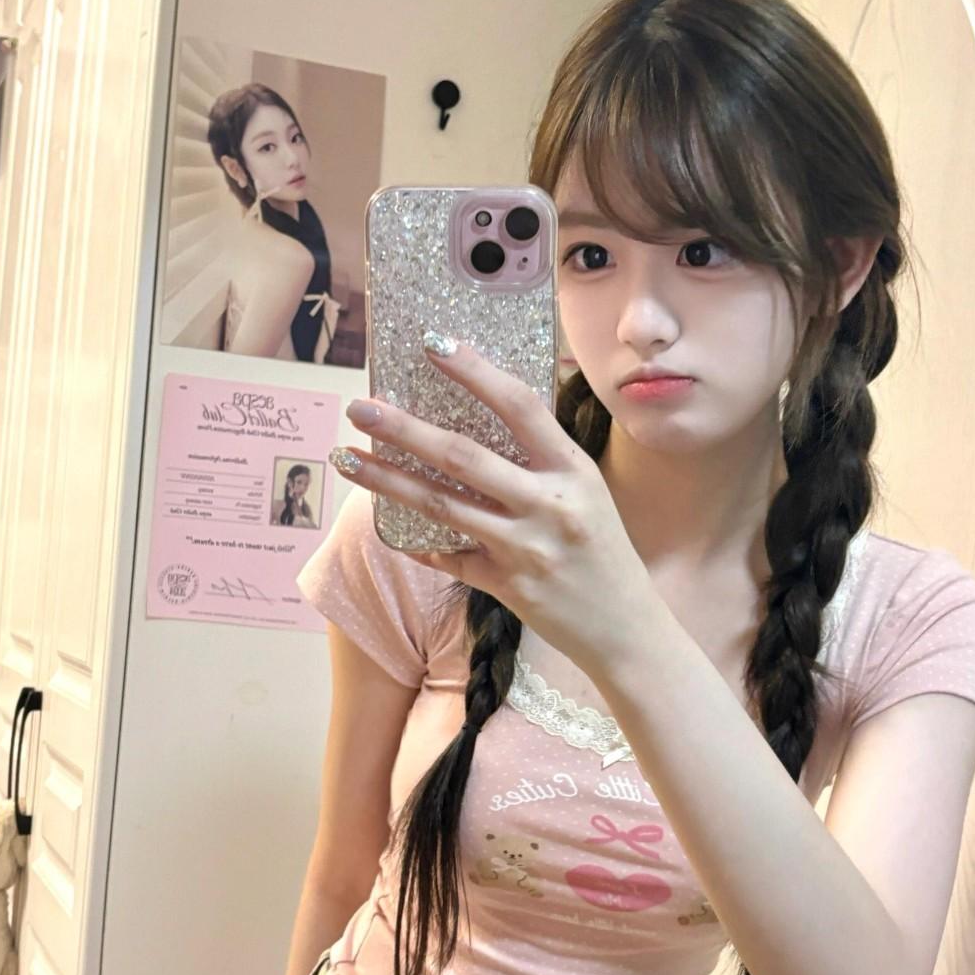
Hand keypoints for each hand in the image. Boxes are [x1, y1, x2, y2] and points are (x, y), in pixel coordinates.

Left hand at [329, 337, 653, 672]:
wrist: (627, 630)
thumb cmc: (604, 551)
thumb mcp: (589, 491)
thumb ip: (544, 458)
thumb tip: (489, 409)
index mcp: (572, 471)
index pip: (519, 406)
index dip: (475, 371)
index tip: (434, 343)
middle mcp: (548, 505)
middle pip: (462, 456)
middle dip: (403, 428)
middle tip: (360, 408)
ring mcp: (525, 548)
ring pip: (440, 506)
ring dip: (386, 479)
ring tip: (346, 457)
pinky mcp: (507, 587)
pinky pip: (449, 558)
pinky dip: (418, 543)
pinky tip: (390, 530)